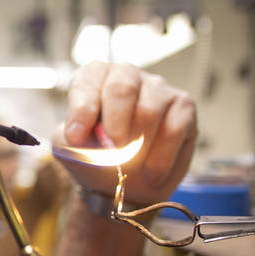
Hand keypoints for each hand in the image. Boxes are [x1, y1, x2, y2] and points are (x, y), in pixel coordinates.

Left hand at [60, 62, 196, 205]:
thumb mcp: (71, 148)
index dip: (83, 109)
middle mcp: (127, 74)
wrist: (123, 181)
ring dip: (136, 146)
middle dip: (114, 125)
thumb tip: (80, 134)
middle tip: (111, 152)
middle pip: (122, 88)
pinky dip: (160, 158)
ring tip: (129, 166)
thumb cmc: (94, 156)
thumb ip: (70, 138)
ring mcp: (158, 88)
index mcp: (95, 76)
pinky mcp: (184, 107)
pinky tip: (151, 174)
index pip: (89, 79)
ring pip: (149, 110)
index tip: (76, 137)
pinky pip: (173, 130)